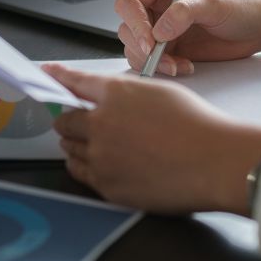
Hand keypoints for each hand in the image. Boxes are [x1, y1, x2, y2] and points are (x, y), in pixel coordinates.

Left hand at [43, 62, 260, 214]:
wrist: (216, 161)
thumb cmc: (198, 125)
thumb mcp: (161, 92)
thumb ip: (125, 94)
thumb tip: (106, 100)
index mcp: (116, 94)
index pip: (75, 82)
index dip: (58, 78)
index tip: (45, 75)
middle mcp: (101, 123)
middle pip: (65, 120)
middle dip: (70, 119)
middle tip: (81, 122)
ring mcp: (101, 157)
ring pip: (70, 148)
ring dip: (77, 144)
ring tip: (100, 144)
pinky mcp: (107, 185)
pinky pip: (81, 173)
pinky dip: (86, 166)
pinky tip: (104, 163)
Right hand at [115, 0, 260, 75]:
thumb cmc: (242, 5)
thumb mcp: (215, 3)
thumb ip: (185, 12)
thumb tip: (160, 30)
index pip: (130, 1)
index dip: (134, 22)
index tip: (149, 41)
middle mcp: (157, 6)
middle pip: (128, 28)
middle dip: (142, 47)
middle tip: (164, 59)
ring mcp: (162, 29)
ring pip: (136, 48)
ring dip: (153, 61)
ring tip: (178, 65)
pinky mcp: (170, 49)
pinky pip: (152, 62)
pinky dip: (164, 69)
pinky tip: (185, 67)